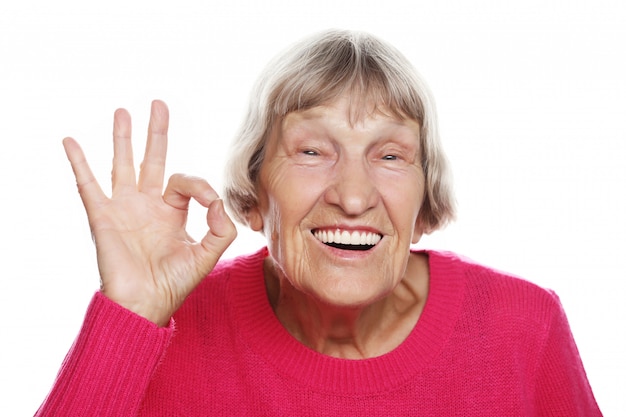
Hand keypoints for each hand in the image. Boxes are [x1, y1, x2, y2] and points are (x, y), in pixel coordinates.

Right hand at [63, 100, 236, 325]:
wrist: (145, 304)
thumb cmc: (174, 283)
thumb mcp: (208, 254)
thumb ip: (221, 228)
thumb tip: (216, 200)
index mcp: (172, 212)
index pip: (185, 181)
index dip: (199, 185)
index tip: (208, 201)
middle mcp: (148, 205)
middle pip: (152, 159)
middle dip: (156, 132)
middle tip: (158, 104)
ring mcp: (124, 208)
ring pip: (122, 164)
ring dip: (122, 138)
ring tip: (123, 111)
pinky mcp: (103, 216)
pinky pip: (87, 184)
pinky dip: (78, 162)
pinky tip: (70, 140)